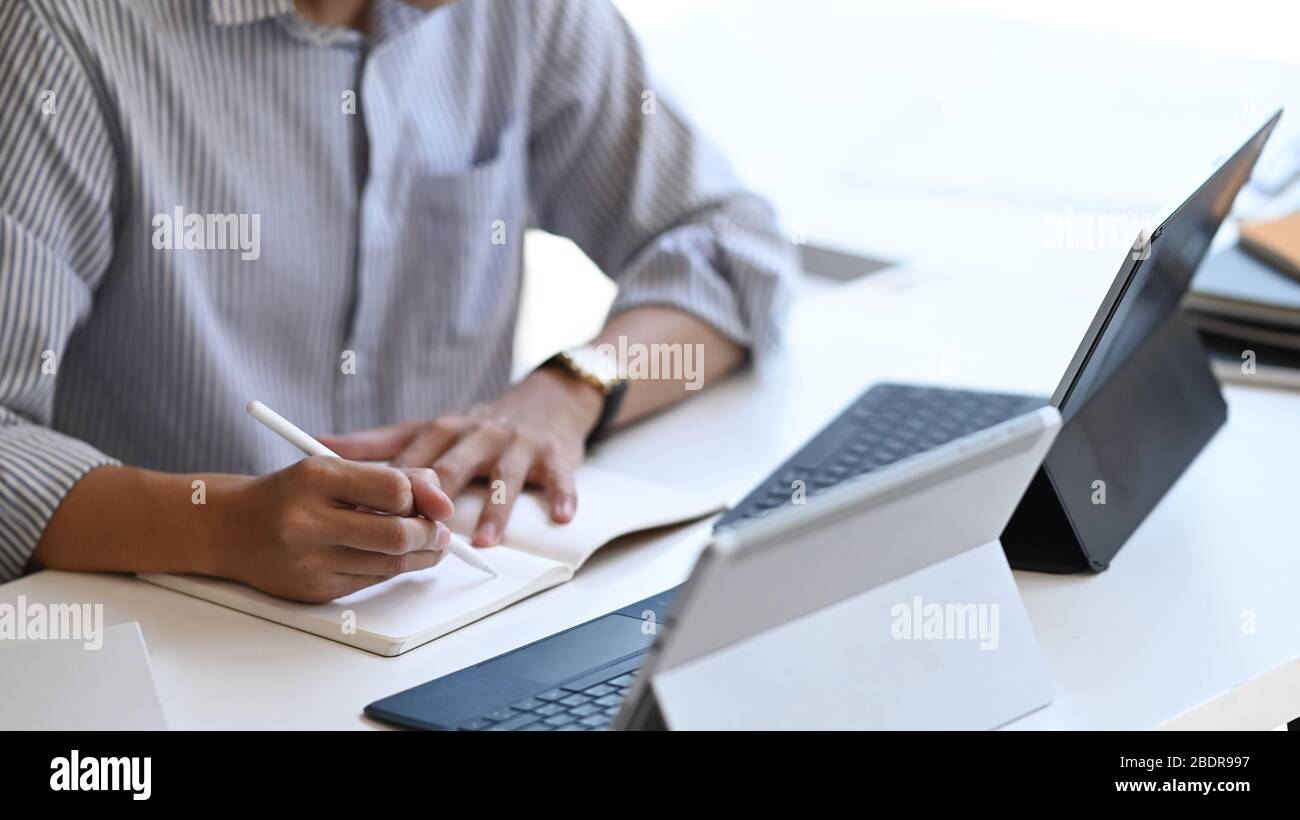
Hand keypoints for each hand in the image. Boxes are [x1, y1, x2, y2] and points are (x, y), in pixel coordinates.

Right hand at [217, 457, 454, 602]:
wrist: (230, 529)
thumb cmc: (292, 493)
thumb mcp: (333, 469)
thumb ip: (390, 478)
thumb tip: (441, 499)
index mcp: (315, 478)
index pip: (394, 490)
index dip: (424, 497)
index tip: (435, 501)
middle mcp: (307, 521)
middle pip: (396, 534)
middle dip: (431, 533)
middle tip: (442, 530)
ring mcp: (308, 561)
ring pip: (390, 563)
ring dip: (422, 554)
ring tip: (432, 543)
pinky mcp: (313, 590)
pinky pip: (372, 581)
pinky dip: (393, 568)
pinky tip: (398, 556)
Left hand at [320, 368, 602, 545]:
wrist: (547, 399)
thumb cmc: (481, 424)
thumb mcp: (428, 426)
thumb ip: (377, 442)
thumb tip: (321, 445)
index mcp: (445, 431)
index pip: (415, 462)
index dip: (394, 490)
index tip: (371, 517)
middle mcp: (479, 436)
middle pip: (454, 468)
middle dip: (438, 498)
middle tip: (423, 531)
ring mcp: (517, 446)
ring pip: (505, 477)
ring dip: (495, 508)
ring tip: (484, 539)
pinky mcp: (555, 456)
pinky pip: (559, 478)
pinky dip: (561, 496)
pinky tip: (559, 516)